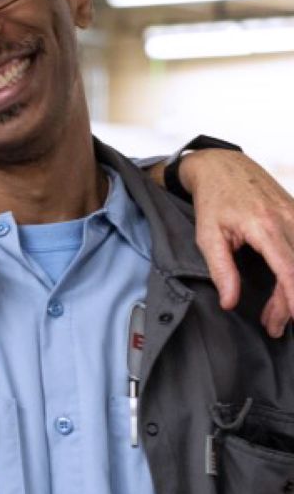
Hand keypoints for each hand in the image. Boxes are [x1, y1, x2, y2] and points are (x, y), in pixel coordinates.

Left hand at [179, 150, 293, 336]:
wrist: (223, 166)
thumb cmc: (213, 200)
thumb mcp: (208, 236)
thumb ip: (221, 270)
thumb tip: (230, 302)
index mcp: (264, 225)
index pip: (290, 269)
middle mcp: (288, 219)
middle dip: (289, 305)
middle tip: (273, 328)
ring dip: (293, 292)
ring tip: (275, 317)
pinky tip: (286, 292)